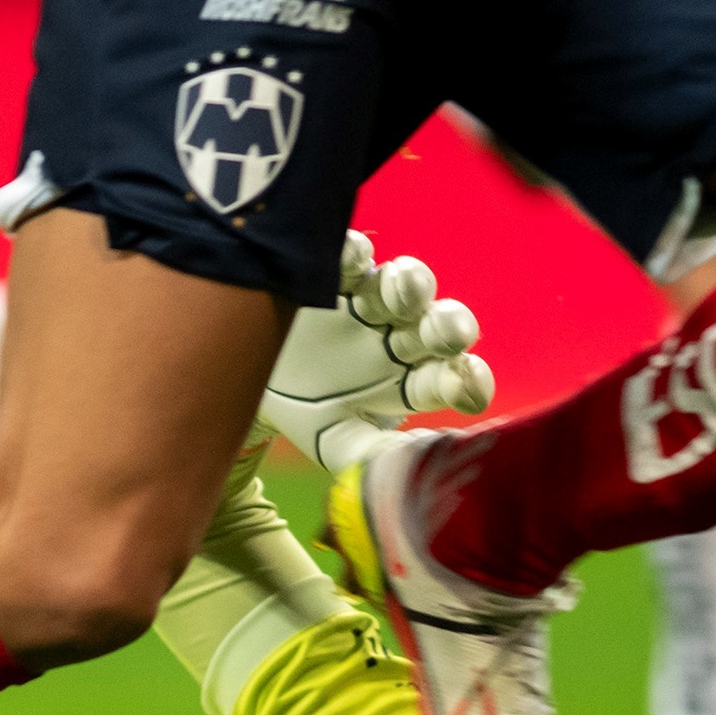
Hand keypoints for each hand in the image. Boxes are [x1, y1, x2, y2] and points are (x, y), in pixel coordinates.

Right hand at [259, 230, 493, 472]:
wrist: (246, 384)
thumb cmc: (307, 415)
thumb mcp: (336, 443)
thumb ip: (374, 457)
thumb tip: (418, 462)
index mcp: (412, 382)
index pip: (451, 379)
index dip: (466, 381)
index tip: (468, 387)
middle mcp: (400, 338)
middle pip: (439, 326)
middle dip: (447, 327)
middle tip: (446, 333)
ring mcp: (369, 303)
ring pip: (403, 284)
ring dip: (409, 284)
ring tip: (403, 289)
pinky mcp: (333, 275)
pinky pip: (350, 257)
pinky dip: (353, 252)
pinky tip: (353, 258)